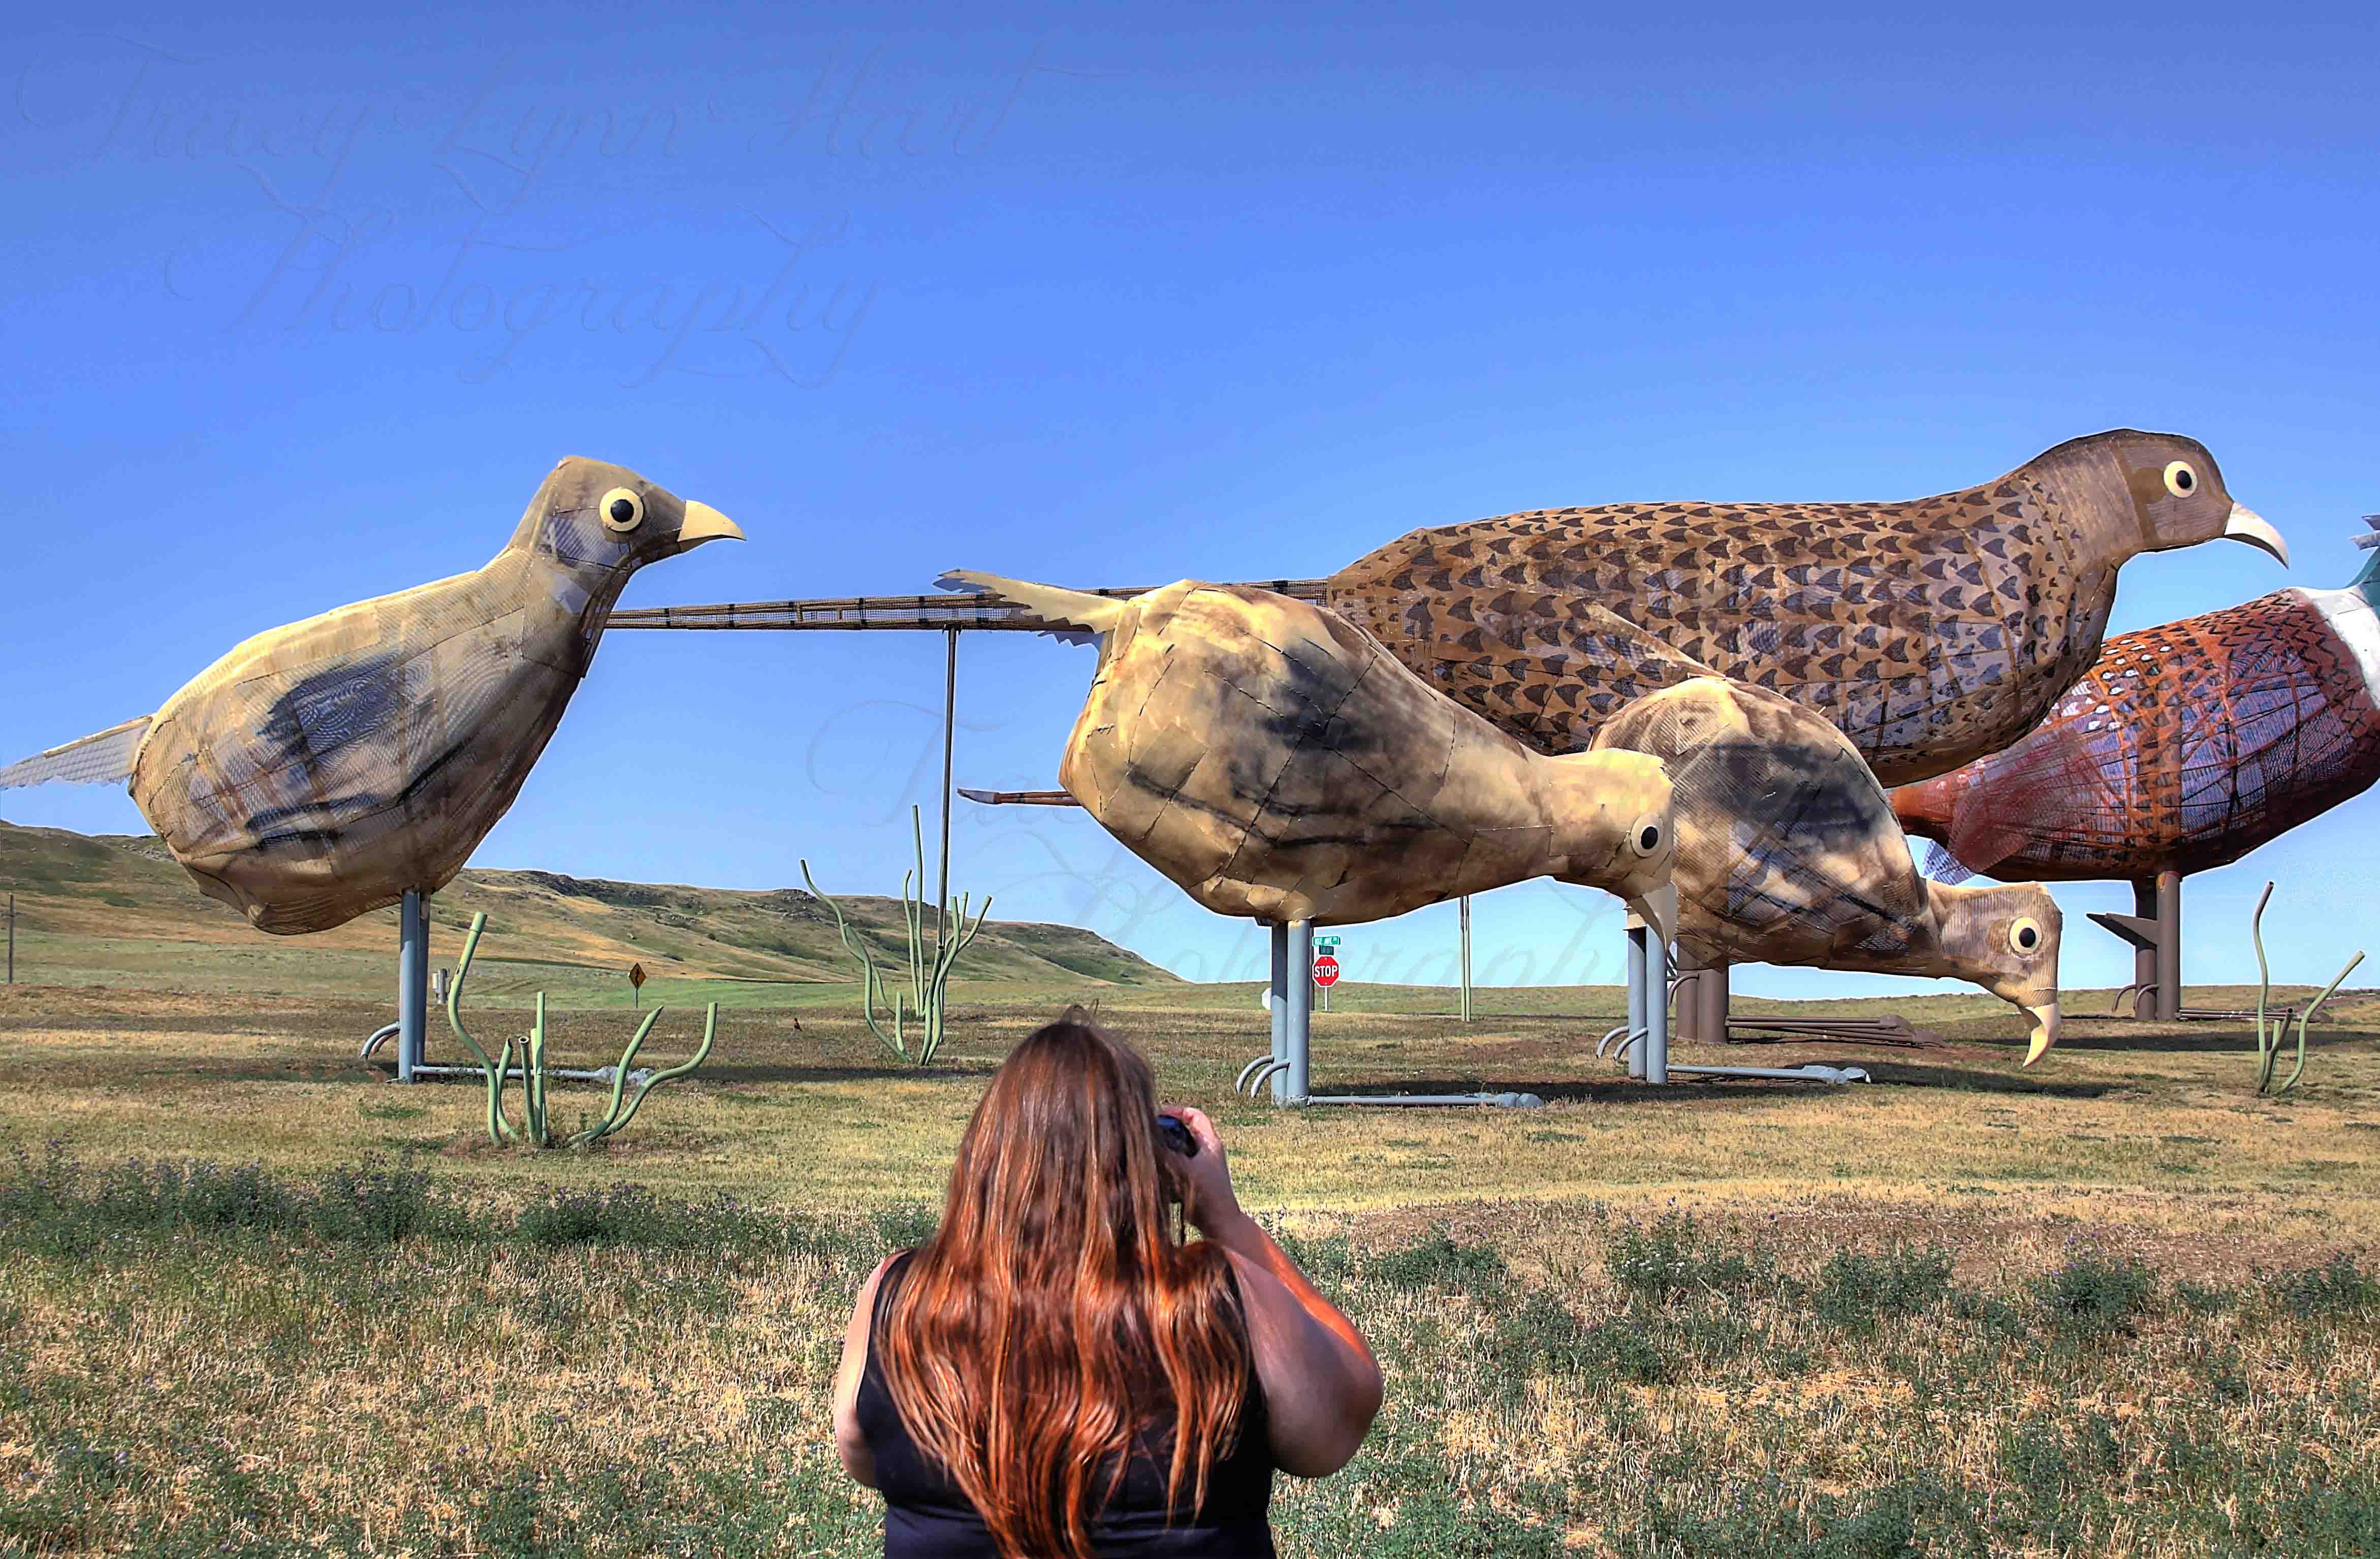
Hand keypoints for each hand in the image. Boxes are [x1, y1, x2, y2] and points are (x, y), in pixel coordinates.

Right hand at [1159, 1105, 1244, 1234]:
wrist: (1221, 1225)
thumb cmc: (1209, 1196)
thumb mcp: (1184, 1171)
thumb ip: (1165, 1156)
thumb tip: (1145, 1142)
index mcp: (1210, 1144)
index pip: (1195, 1116)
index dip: (1178, 1111)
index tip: (1160, 1115)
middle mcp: (1207, 1153)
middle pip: (1184, 1133)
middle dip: (1167, 1134)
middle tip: (1150, 1136)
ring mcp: (1202, 1168)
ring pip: (1179, 1152)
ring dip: (1165, 1153)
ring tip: (1150, 1155)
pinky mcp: (1196, 1182)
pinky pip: (1177, 1169)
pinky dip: (1167, 1169)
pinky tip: (1156, 1175)